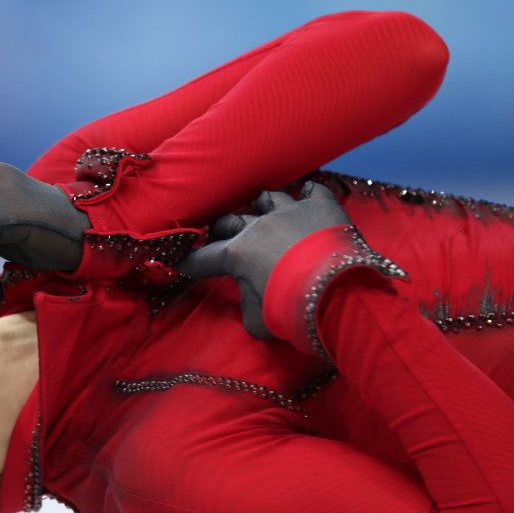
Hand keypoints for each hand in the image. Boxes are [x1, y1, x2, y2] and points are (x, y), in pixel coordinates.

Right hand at [177, 182, 350, 337]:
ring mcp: (290, 212)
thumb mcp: (257, 322)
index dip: (189, 262)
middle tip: (220, 233)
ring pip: (268, 199)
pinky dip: (308, 194)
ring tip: (262, 209)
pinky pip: (312, 191)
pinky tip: (308, 195)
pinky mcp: (320, 207)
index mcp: (237, 255)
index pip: (204, 258)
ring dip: (262, 205)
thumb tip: (250, 299)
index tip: (179, 261)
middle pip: (231, 220)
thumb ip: (247, 306)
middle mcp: (259, 227)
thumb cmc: (291, 310)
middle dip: (222, 227)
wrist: (335, 292)